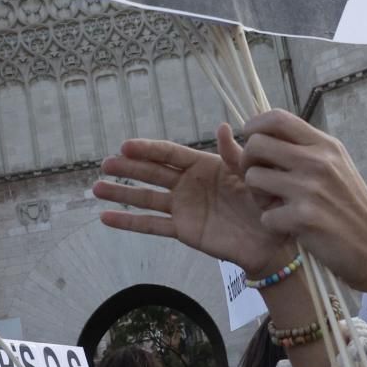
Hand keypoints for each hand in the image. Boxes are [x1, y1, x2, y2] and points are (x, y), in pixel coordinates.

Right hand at [94, 126, 292, 275]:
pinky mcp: (182, 230)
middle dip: (128, 168)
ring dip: (121, 193)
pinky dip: (128, 222)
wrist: (270, 240)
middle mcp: (189, 184)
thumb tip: (221, 126)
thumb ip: (233, 154)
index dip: (148, 150)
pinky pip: (151, 225)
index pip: (170, 154)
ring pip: (145, 198)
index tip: (125, 145)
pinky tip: (106, 218)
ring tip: (96, 188)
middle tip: (105, 163)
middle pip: (152, 173)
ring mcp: (183, 208)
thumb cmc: (265, 202)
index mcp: (204, 166)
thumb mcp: (251, 174)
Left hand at [237, 109, 366, 293]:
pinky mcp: (304, 218)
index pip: (277, 118)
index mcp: (325, 145)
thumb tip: (265, 133)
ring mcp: (310, 189)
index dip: (255, 125)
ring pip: (253, 178)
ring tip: (278, 206)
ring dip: (258, 196)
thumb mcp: (336, 167)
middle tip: (261, 180)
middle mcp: (318, 161)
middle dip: (248, 162)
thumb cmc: (351, 208)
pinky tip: (292, 228)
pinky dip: (273, 224)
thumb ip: (306, 150)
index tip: (251, 139)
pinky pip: (265, 215)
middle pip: (256, 144)